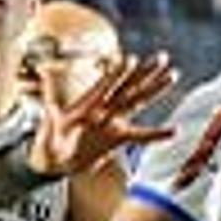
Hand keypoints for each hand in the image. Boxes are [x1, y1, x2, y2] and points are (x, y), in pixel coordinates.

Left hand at [29, 51, 180, 177]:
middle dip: (145, 73)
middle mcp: (102, 110)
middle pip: (127, 87)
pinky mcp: (117, 138)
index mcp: (85, 105)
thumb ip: (50, 119)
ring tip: (173, 75)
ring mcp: (112, 122)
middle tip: (163, 57)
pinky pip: (140, 136)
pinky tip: (174, 131)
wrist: (52, 163)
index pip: (104, 86)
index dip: (116, 73)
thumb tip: (48, 105)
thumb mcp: (46, 130)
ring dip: (155, 89)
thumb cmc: (47, 144)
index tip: (130, 59)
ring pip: (137, 102)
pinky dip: (156, 134)